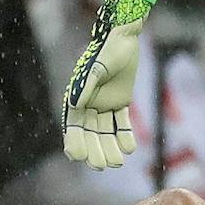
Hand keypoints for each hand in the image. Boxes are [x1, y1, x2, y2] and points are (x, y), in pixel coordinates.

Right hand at [62, 0, 150, 168]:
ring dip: (110, 147)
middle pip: (90, 133)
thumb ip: (87, 84)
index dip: (74, 141)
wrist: (125, 38)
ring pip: (106, 131)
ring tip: (118, 163)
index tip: (77, 157)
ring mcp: (104, 103)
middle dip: (94, 150)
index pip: (73, 124)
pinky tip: (130, 149)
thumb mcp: (99, 67)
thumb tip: (74, 104)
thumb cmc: (108, 50)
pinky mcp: (120, 101)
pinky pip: (121, 123)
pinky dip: (125, 135)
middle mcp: (89, 103)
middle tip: (101, 166)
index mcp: (77, 96)